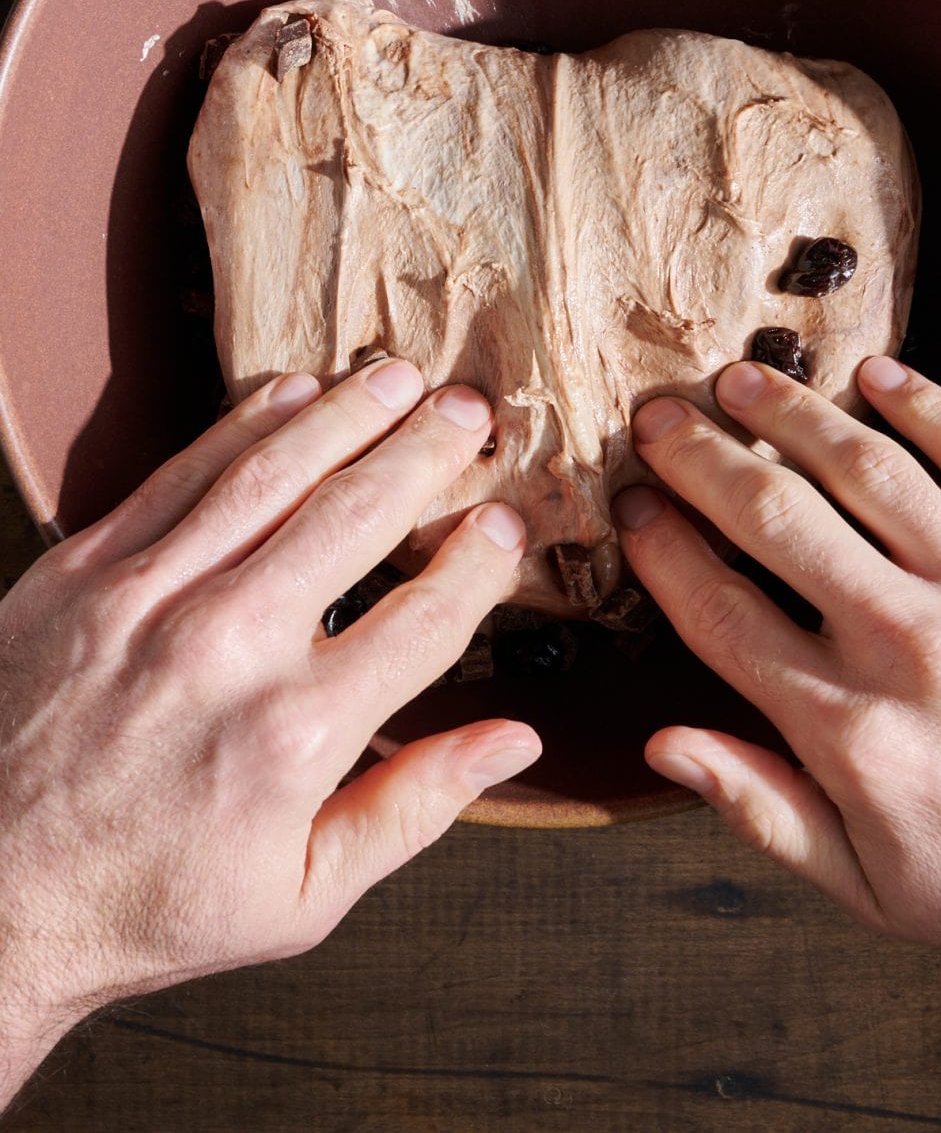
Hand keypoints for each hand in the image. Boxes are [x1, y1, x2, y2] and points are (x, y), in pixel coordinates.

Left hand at [0, 362, 538, 1102]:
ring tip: (400, 379)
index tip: (505, 521)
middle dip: (428, 452)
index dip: (480, 558)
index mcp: (297, 734)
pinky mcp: (83, 571)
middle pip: (359, 515)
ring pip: (275, 472)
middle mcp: (229, 648)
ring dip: (349, 414)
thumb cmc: (148, 904)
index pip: (425, 615)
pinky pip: (182, 471)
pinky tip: (294, 394)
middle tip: (471, 413)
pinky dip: (246, 422)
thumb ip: (415, 809)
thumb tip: (514, 740)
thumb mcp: (303, 898)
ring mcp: (149, 598)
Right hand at [615, 357, 940, 975]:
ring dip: (793, 412)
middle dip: (700, 456)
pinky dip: (925, 406)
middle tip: (662, 416)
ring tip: (744, 379)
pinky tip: (877, 376)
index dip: (661, 548)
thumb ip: (762, 809)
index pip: (718, 610)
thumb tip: (666, 743)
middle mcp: (908, 643)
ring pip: (866, 468)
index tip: (632, 507)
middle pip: (774, 516)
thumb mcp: (870, 886)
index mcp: (847, 726)